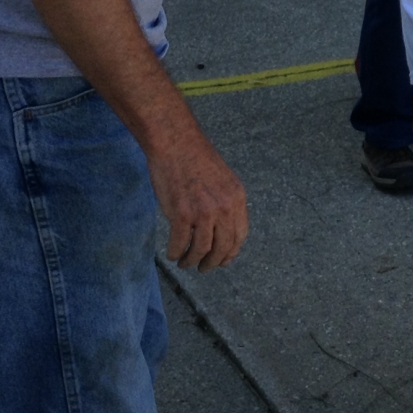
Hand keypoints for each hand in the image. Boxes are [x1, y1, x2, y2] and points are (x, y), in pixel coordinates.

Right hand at [145, 129, 248, 270]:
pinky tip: (172, 254)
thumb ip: (226, 203)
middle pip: (223, 247)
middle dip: (213, 263)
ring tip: (185, 263)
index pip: (240, 235)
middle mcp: (224, 207)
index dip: (231, 252)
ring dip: (192, 261)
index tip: (223, 261)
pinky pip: (179, 243)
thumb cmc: (196, 160)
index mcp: (237, 198)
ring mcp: (202, 212)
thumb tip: (223, 230)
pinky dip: (175, 253)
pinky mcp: (180, 214)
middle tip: (204, 268)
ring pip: (201, 249)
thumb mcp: (223, 181)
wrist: (176, 144)